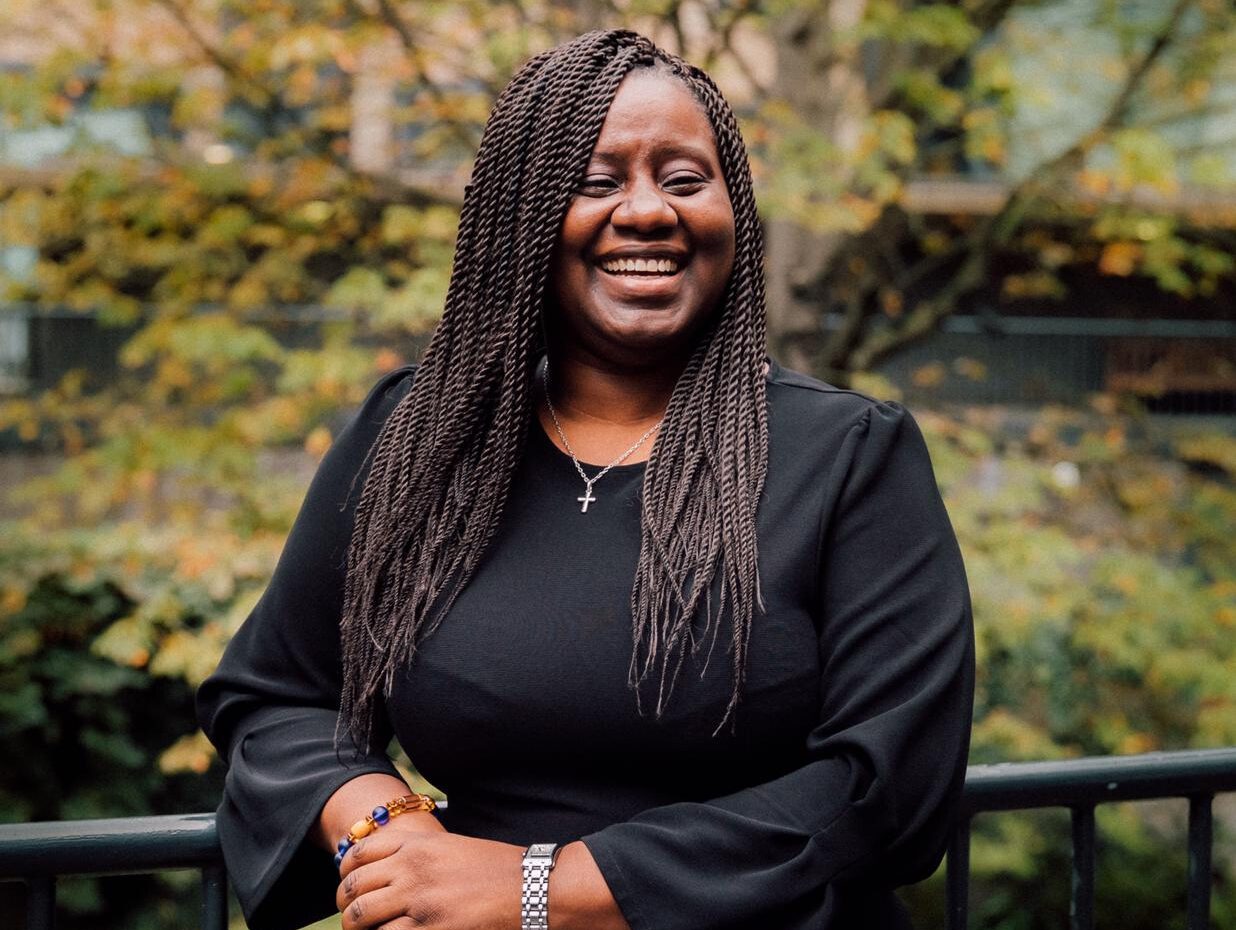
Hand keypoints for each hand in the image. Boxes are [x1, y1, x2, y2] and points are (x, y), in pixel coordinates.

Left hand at [336, 826, 522, 929]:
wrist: (533, 890)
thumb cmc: (498, 870)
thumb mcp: (453, 849)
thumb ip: (418, 855)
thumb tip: (387, 873)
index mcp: (418, 844)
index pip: (358, 853)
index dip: (346, 872)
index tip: (351, 886)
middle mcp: (412, 867)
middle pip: (353, 886)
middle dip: (346, 905)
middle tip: (353, 917)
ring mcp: (418, 899)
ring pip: (360, 917)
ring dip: (359, 929)